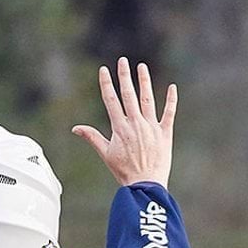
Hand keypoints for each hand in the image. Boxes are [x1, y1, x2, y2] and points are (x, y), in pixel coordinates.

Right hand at [72, 57, 177, 188]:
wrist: (145, 186)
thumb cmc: (124, 172)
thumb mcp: (106, 154)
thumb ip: (92, 137)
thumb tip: (75, 128)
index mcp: (120, 127)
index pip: (111, 100)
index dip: (107, 83)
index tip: (104, 70)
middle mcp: (136, 124)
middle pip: (129, 95)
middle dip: (125, 76)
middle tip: (123, 61)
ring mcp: (151, 128)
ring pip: (147, 99)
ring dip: (144, 82)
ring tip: (141, 67)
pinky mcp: (165, 134)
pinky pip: (169, 113)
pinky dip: (171, 100)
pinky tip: (172, 87)